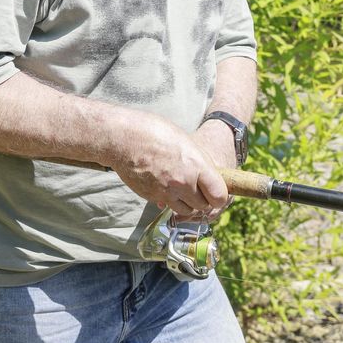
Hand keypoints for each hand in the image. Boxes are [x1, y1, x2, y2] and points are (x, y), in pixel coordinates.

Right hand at [110, 112, 228, 218]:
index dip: (220, 196)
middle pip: (203, 206)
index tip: (216, 191)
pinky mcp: (151, 197)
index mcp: (195, 165)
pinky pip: (167, 205)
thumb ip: (199, 162)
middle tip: (199, 189)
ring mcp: (166, 192)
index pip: (219, 196)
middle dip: (204, 200)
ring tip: (182, 187)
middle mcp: (182, 182)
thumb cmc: (153, 131)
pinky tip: (165, 184)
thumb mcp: (185, 140)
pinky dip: (170, 200)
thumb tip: (207, 176)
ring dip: (187, 203)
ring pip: (186, 210)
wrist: (122, 138)